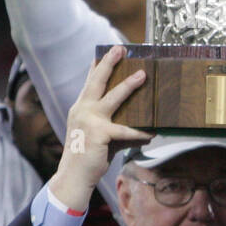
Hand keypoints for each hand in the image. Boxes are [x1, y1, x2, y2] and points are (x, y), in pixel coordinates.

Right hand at [47, 45, 150, 211]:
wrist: (74, 176)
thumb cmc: (88, 156)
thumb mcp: (101, 136)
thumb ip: (119, 127)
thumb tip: (145, 128)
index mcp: (81, 108)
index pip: (89, 82)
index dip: (98, 66)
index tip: (105, 51)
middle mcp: (83, 110)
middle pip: (97, 81)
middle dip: (109, 63)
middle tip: (120, 49)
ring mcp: (90, 120)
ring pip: (113, 98)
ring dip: (129, 85)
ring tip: (143, 75)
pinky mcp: (100, 134)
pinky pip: (125, 131)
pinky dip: (140, 132)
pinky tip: (152, 133)